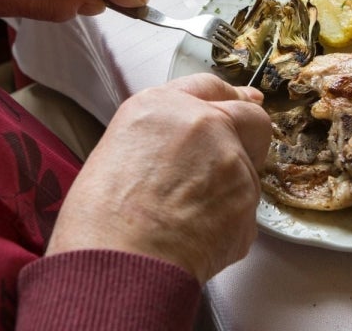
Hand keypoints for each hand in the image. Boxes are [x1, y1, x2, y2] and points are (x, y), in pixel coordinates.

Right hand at [46, 73, 271, 282]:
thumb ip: (162, 136)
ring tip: (189, 217)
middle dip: (249, 134)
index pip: (208, 87)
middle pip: (250, 118)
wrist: (119, 263)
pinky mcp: (249, 199)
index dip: (226, 96)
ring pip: (250, 168)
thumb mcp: (118, 151)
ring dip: (232, 186)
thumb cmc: (100, 220)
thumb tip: (185, 150)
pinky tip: (198, 236)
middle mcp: (204, 125)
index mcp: (161, 107)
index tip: (242, 100)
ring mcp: (231, 160)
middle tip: (233, 158)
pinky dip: (230, 220)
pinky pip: (246, 207)